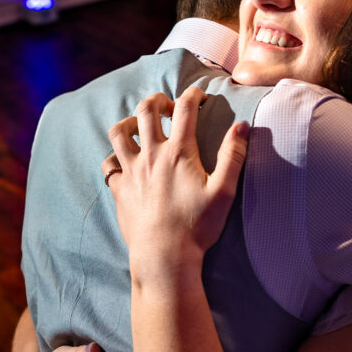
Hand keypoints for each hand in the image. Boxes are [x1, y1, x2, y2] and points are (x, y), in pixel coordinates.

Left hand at [103, 86, 249, 282]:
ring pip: (119, 132)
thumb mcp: (224, 191)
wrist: (164, 257)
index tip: (199, 95)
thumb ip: (233, 156)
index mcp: (178, 152)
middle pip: (146, 110)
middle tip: (168, 107)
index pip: (184, 108)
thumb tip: (243, 126)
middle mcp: (151, 155)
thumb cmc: (197, 226)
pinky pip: (108, 165)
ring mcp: (131, 171)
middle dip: (157, 100)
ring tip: (139, 126)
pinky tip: (123, 161)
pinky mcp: (119, 189)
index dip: (192, 95)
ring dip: (128, 122)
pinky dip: (114, 158)